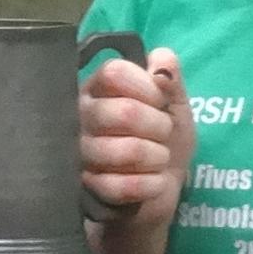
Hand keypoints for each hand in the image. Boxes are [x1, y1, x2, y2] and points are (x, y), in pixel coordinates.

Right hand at [83, 49, 193, 253]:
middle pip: (124, 112)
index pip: (114, 73)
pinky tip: (154, 182)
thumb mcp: (175, 107)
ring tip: (158, 159)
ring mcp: (78, 154)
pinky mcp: (84, 188)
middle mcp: (80, 117)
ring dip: (156, 157)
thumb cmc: (161, 142)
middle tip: (163, 134)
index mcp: (98, 89)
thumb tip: (163, 60)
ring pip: (126, 150)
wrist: (155, 193)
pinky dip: (150, 185)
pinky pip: (121, 185)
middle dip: (158, 126)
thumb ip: (170, 80)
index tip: (160, 100)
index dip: (146, 87)